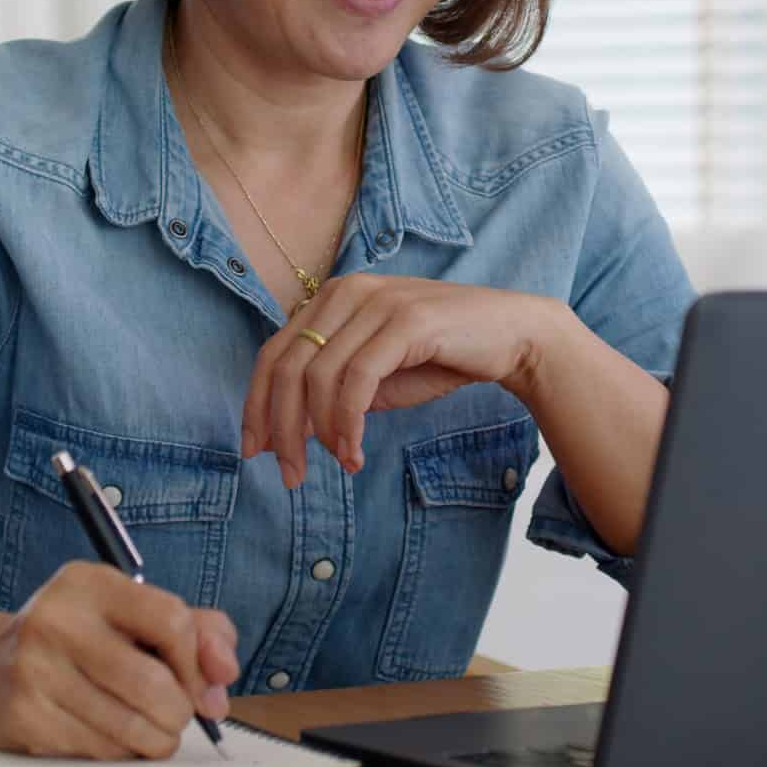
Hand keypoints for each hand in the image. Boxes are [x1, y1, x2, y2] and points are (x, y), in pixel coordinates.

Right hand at [0, 562, 239, 758]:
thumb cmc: (81, 641)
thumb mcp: (133, 614)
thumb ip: (198, 630)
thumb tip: (224, 675)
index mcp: (89, 582)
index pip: (171, 621)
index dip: (198, 663)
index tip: (202, 683)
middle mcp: (56, 619)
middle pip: (153, 684)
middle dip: (180, 712)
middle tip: (177, 715)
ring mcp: (34, 669)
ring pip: (129, 726)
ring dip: (156, 739)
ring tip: (152, 731)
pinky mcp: (23, 716)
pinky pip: (99, 750)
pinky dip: (120, 752)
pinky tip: (110, 735)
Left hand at [241, 275, 571, 487]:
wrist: (511, 336)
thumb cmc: (440, 356)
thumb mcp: (374, 376)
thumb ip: (332, 392)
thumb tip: (287, 431)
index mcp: (331, 298)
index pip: (274, 354)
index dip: (255, 405)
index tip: (256, 451)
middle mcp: (346, 291)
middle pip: (287, 367)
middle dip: (281, 428)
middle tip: (290, 474)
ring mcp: (376, 302)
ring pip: (318, 377)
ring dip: (321, 432)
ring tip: (340, 463)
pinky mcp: (405, 321)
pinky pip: (357, 380)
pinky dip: (347, 423)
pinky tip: (354, 452)